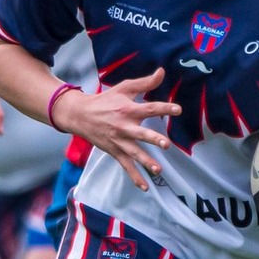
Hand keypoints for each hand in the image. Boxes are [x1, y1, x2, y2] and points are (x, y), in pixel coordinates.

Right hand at [49, 69, 178, 190]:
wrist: (80, 115)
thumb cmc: (106, 100)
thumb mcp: (124, 88)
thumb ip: (145, 83)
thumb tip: (162, 72)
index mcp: (128, 109)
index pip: (149, 108)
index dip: (164, 108)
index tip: (178, 110)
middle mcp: (124, 126)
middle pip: (141, 134)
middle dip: (153, 139)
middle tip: (166, 144)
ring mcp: (119, 141)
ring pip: (134, 153)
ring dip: (146, 162)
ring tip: (158, 170)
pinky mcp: (115, 151)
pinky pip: (126, 166)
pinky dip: (135, 177)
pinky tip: (145, 186)